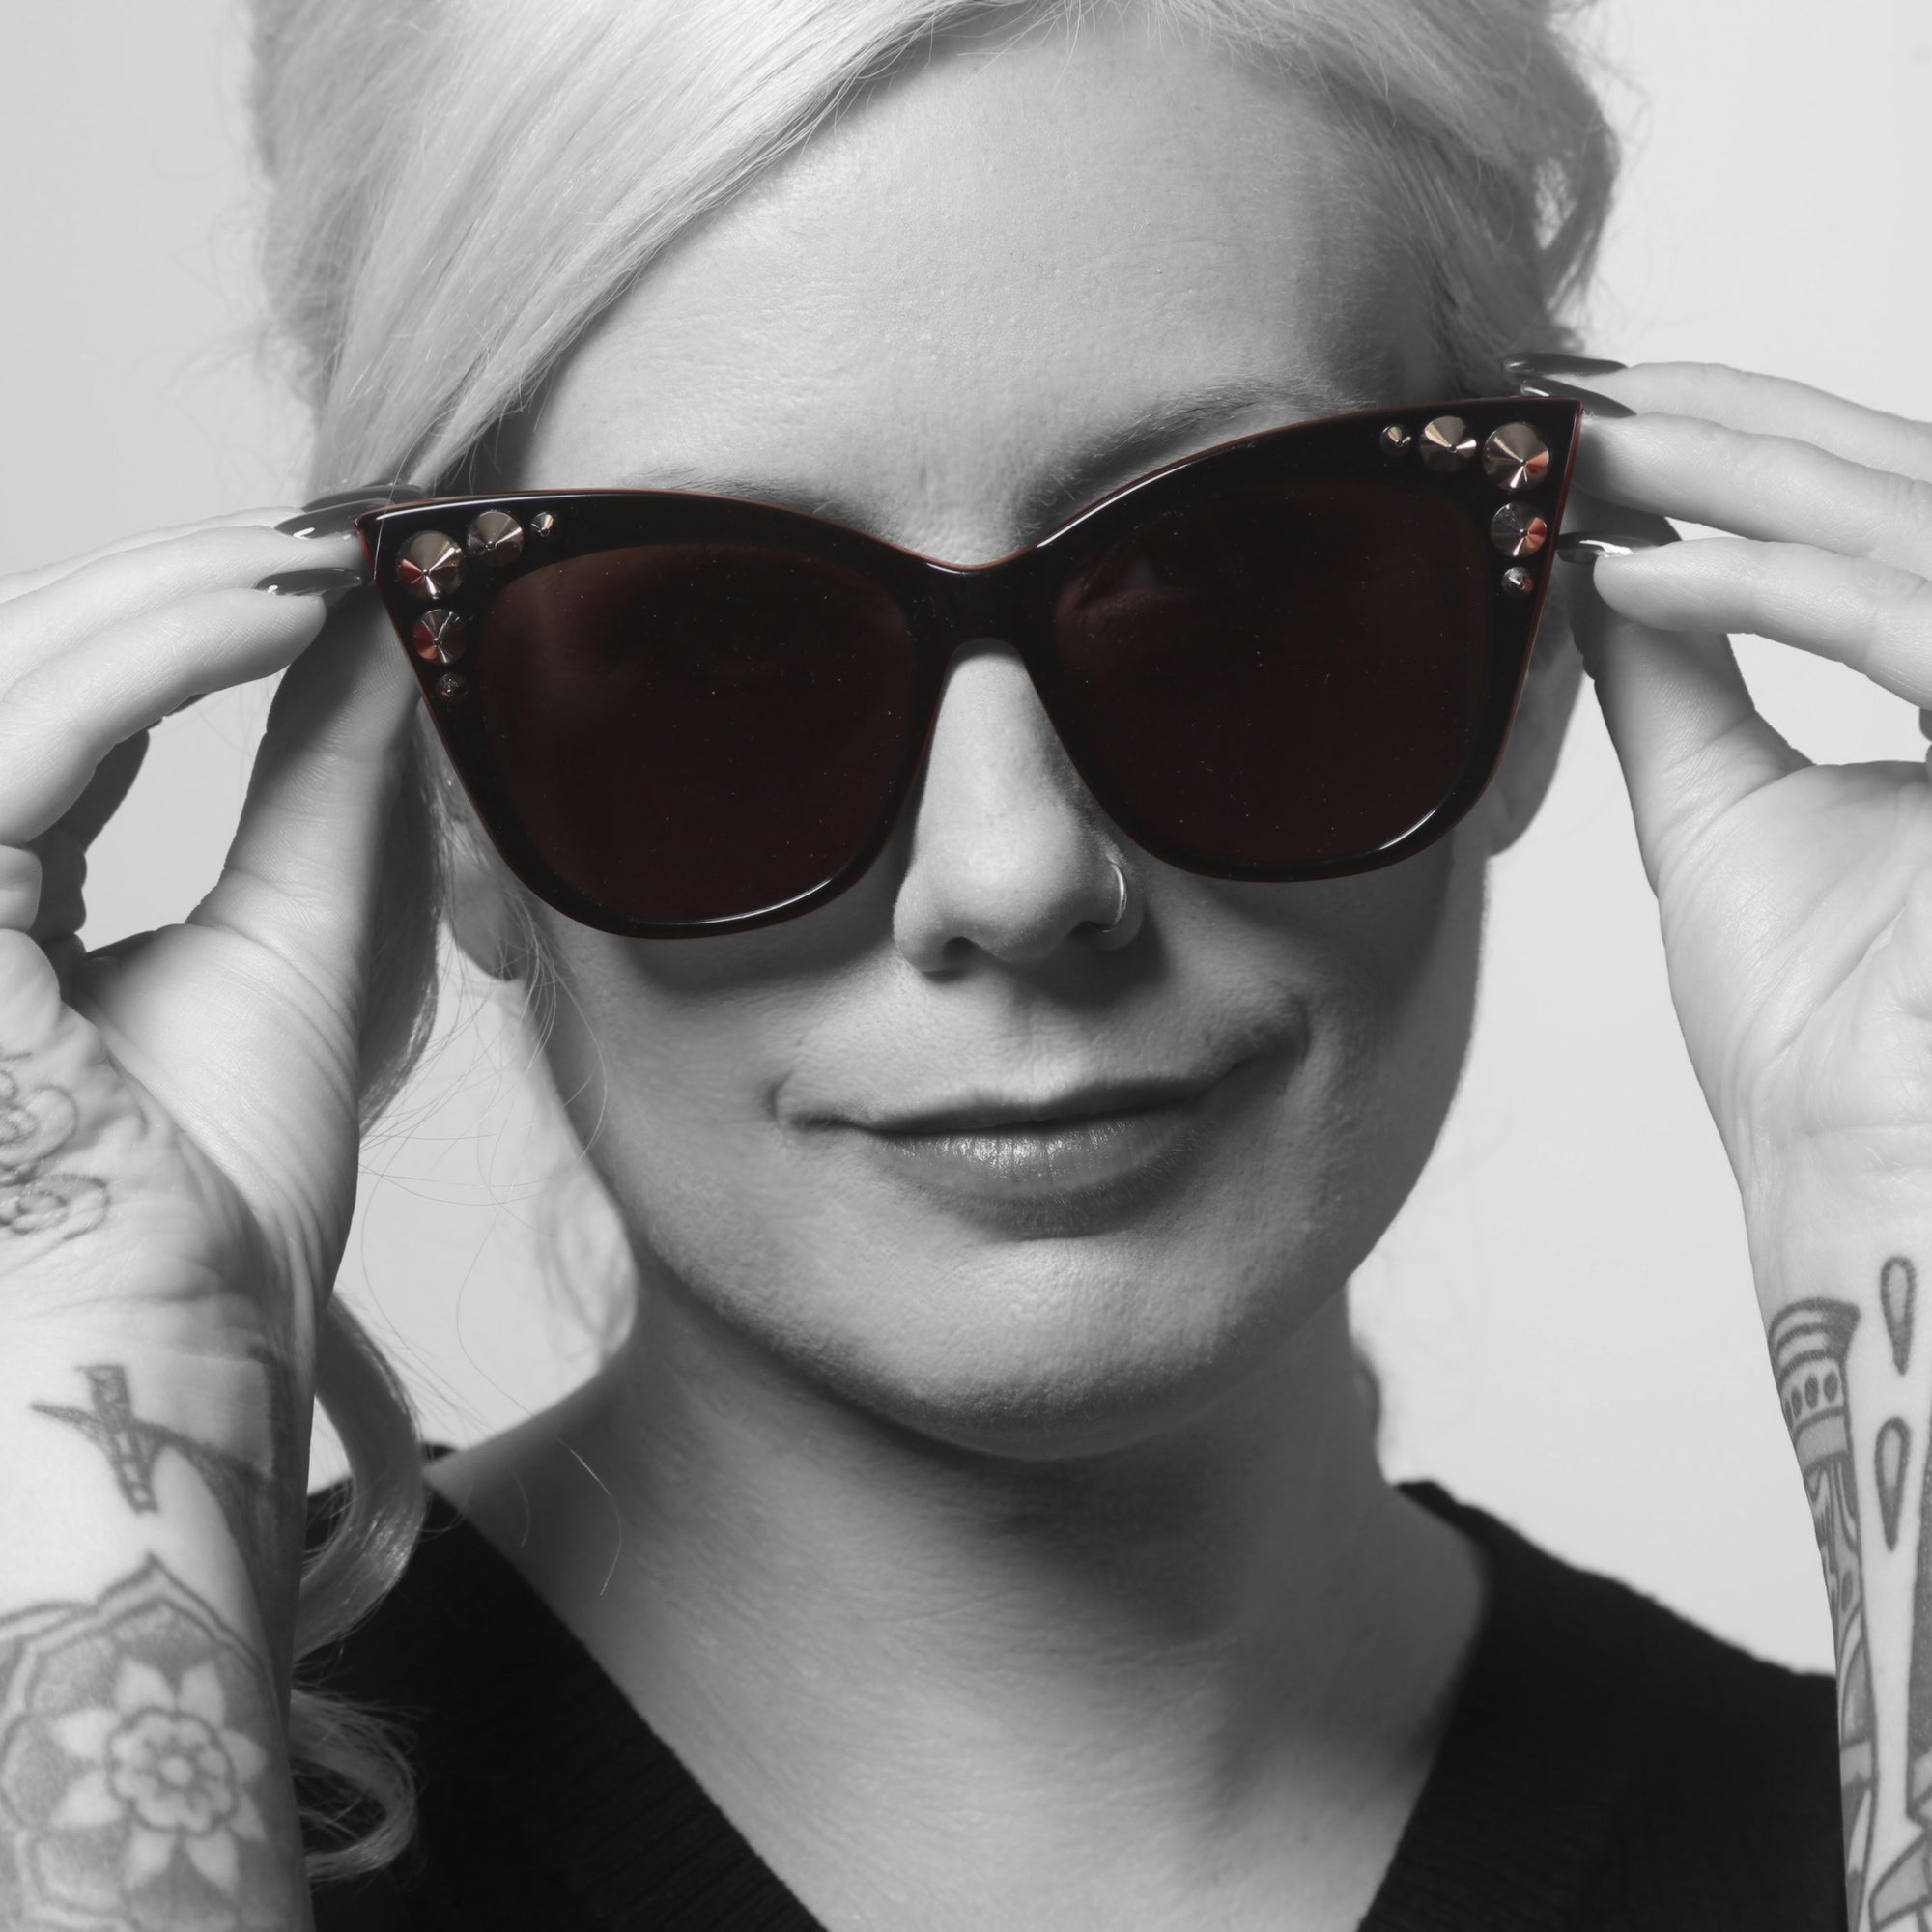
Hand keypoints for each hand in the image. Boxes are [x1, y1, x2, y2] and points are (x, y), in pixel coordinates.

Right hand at [0, 506, 419, 1378]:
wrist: (177, 1364)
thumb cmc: (223, 1202)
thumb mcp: (297, 945)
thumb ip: (323, 784)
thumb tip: (387, 635)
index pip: (69, 707)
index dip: (191, 621)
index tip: (334, 568)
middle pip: (24, 660)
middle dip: (184, 580)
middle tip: (349, 533)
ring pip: (6, 664)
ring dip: (179, 588)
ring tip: (345, 558)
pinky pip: (15, 730)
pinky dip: (155, 650)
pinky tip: (289, 606)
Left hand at [1549, 362, 1931, 1288]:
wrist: (1862, 1174)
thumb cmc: (1814, 1027)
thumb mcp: (1722, 804)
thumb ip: (1681, 672)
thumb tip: (1605, 557)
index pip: (1882, 509)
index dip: (1742, 439)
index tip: (1593, 402)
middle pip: (1900, 483)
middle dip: (1719, 422)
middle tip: (1560, 385)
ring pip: (1904, 523)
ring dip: (1720, 473)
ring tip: (1565, 447)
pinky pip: (1905, 622)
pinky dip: (1755, 588)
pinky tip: (1617, 568)